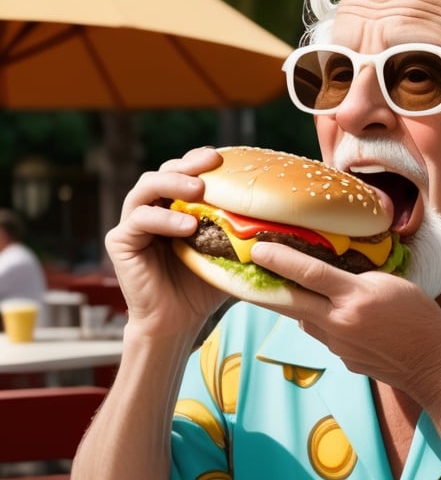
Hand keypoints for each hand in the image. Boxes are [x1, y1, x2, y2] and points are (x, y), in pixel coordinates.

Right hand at [104, 146, 227, 334]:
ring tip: (198, 189)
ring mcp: (132, 223)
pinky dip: (163, 218)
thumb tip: (280, 214)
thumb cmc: (203, 288)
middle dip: (187, 164)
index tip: (222, 156)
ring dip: (172, 183)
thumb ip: (240, 232)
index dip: (199, 160)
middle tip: (211, 163)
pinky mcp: (120, 241)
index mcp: (173, 206)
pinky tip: (187, 226)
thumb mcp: (227, 254)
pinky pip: (139, 219)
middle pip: (164, 171)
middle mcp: (150, 209)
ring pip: (146, 188)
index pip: (184, 172)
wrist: (178, 323)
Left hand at [249, 241, 440, 404]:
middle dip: (262, 287)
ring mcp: (337, 344)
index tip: (258, 249)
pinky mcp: (341, 359)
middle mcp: (339, 322)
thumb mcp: (393, 284)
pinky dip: (321, 321)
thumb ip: (359, 278)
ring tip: (290, 287)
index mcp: (354, 297)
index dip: (280, 259)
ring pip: (304, 319)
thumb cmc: (420, 318)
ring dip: (295, 304)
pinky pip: (322, 334)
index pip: (309, 273)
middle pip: (290, 302)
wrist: (430, 365)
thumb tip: (332, 276)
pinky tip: (335, 315)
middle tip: (241, 271)